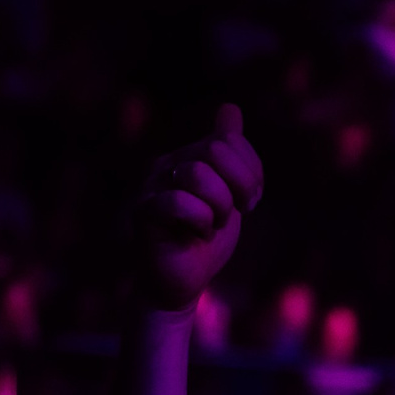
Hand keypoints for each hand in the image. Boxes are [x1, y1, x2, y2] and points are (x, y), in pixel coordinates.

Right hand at [136, 103, 262, 314]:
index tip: (249, 202)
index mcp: (189, 156)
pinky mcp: (143, 213)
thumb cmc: (204, 241)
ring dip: (218, 209)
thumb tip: (229, 108)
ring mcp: (152, 187)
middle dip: (237, 188)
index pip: (229, 140)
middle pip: (215, 151)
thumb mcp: (229, 194)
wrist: (181, 285)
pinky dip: (199, 223)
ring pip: (198, 175)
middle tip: (231, 215)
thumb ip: (232, 157)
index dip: (250, 172)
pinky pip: (179, 202)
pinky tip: (195, 236)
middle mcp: (166, 164)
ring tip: (210, 226)